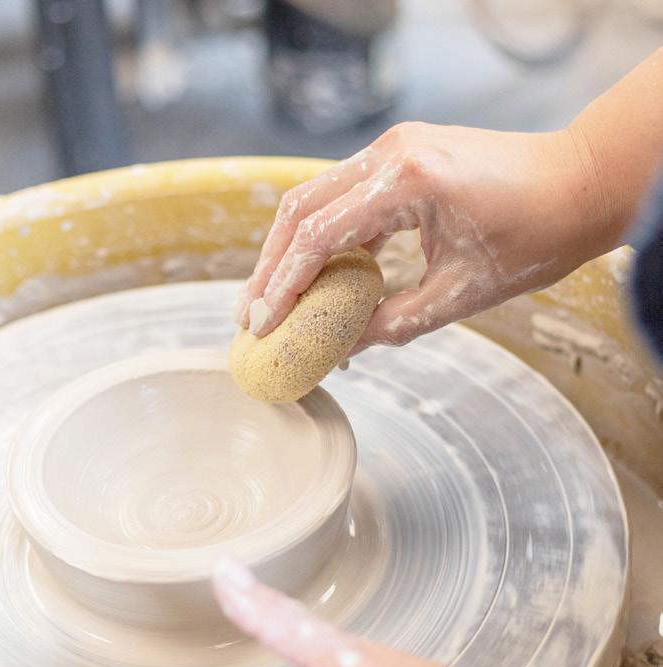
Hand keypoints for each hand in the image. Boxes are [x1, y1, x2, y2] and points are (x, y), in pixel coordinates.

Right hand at [236, 121, 609, 350]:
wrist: (585, 182)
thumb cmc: (538, 236)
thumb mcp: (460, 295)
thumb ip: (391, 323)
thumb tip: (342, 349)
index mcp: (408, 179)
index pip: (318, 235)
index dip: (283, 286)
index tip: (261, 327)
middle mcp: (392, 152)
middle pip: (300, 209)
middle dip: (270, 267)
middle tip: (250, 317)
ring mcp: (395, 148)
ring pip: (315, 199)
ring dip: (290, 251)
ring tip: (272, 301)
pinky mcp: (403, 156)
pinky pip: (345, 198)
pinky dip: (324, 239)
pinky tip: (316, 278)